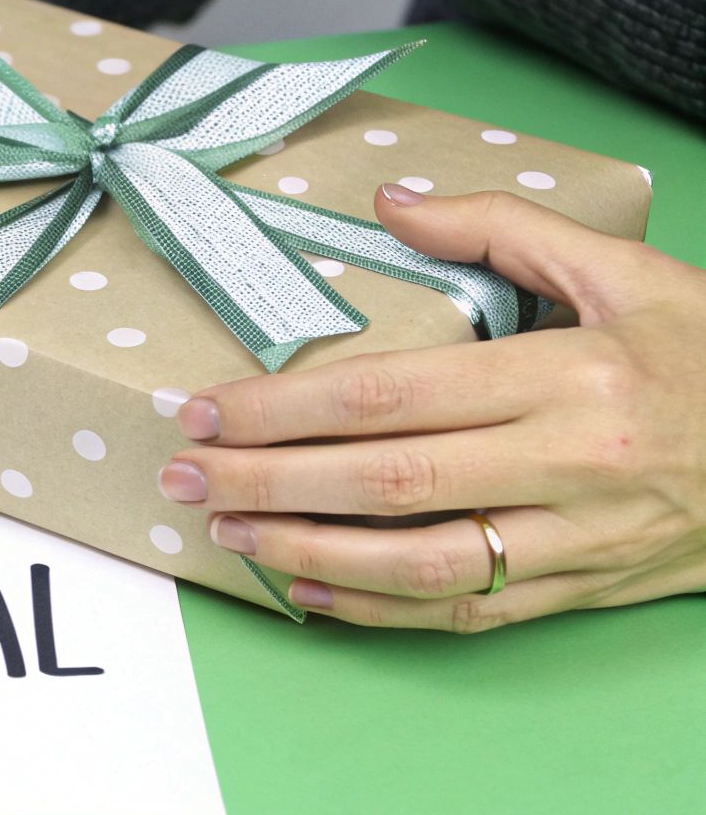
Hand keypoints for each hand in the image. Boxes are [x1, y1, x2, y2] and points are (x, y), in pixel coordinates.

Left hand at [158, 184, 705, 631]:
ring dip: (308, 554)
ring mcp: (578, 539)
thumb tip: (389, 202)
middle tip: (185, 475)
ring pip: (418, 564)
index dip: (287, 408)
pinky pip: (467, 611)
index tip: (211, 409)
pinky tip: (310, 594)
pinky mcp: (584, 591)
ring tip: (227, 534)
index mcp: (570, 375)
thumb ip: (503, 229)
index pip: (392, 395)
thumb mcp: (629, 267)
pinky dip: (379, 611)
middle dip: (270, 483)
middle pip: (386, 482)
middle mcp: (569, 463)